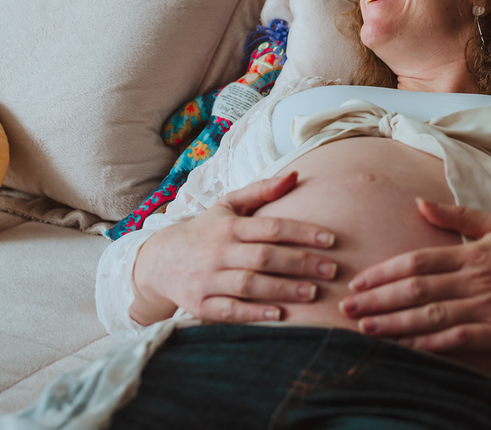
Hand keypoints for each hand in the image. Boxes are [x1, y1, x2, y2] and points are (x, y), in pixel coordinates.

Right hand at [131, 171, 338, 324]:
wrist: (159, 260)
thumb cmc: (205, 230)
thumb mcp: (228, 205)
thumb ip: (261, 190)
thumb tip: (295, 175)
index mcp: (229, 226)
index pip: (271, 228)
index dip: (302, 233)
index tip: (331, 240)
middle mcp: (219, 252)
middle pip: (265, 257)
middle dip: (301, 263)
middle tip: (332, 269)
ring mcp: (208, 279)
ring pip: (250, 284)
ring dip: (283, 289)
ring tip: (313, 293)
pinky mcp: (200, 305)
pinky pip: (230, 310)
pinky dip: (254, 313)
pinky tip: (280, 315)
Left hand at [339, 199, 490, 351]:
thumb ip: (455, 217)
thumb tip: (418, 204)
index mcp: (471, 253)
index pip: (417, 262)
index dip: (383, 272)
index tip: (358, 281)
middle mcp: (476, 280)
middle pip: (417, 290)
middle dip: (378, 300)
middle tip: (347, 307)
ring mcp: (489, 308)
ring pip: (432, 317)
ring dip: (396, 324)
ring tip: (366, 329)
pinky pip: (461, 339)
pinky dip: (433, 344)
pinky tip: (409, 348)